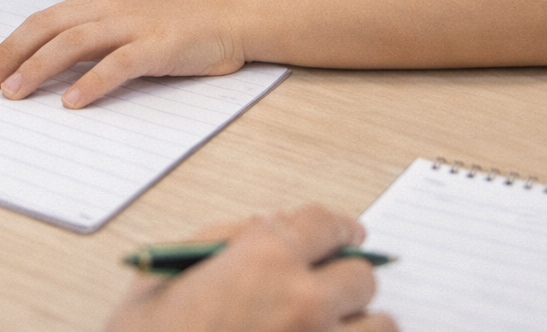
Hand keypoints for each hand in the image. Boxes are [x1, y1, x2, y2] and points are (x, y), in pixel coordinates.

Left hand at [0, 0, 245, 107]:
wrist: (233, 12)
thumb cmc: (181, 23)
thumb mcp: (128, 24)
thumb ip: (95, 40)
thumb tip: (54, 69)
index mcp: (97, 4)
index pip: (41, 22)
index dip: (10, 46)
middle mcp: (108, 10)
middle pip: (46, 30)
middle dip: (11, 57)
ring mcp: (132, 27)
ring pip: (73, 44)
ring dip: (39, 69)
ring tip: (16, 94)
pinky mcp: (157, 46)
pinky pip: (117, 65)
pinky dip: (91, 83)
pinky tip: (72, 102)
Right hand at [104, 207, 395, 331]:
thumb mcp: (166, 272)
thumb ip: (224, 237)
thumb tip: (268, 225)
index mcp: (264, 258)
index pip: (328, 224)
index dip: (338, 227)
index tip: (346, 235)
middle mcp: (303, 302)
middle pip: (362, 277)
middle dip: (344, 279)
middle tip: (324, 290)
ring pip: (380, 328)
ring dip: (359, 326)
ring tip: (330, 329)